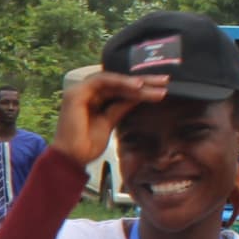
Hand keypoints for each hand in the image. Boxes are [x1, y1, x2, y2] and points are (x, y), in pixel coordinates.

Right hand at [52, 71, 166, 169]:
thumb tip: (140, 96)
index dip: (141, 87)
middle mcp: (86, 92)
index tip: (162, 88)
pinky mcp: (77, 93)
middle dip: (143, 81)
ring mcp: (80, 91)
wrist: (72, 159)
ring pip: (113, 80)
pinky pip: (103, 82)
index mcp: (94, 99)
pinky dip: (121, 82)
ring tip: (156, 85)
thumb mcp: (111, 121)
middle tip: (166, 81)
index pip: (120, 87)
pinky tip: (138, 86)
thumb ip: (122, 107)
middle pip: (118, 81)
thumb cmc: (87, 145)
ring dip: (135, 81)